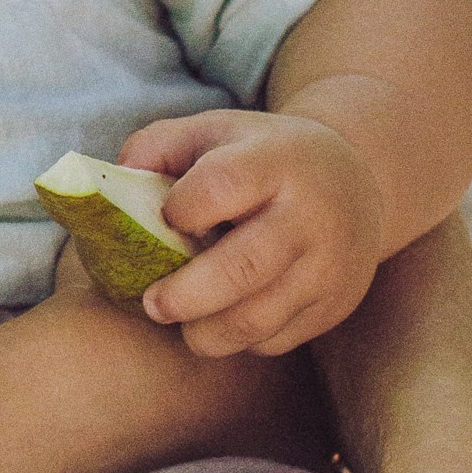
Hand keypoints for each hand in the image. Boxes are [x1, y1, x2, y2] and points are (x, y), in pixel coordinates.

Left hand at [122, 108, 384, 355]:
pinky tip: (223, 323)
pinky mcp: (334, 304)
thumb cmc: (260, 158)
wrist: (356, 181)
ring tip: (183, 326)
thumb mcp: (214, 132)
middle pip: (242, 268)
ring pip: (259, 317)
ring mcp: (327, 265)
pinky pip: (277, 339)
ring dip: (208, 333)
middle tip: (152, 305)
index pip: (220, 187)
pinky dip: (241, 341)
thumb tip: (115, 189)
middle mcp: (308, 215)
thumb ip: (157, 148)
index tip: (167, 218)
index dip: (181, 209)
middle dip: (185, 296)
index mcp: (273, 161)